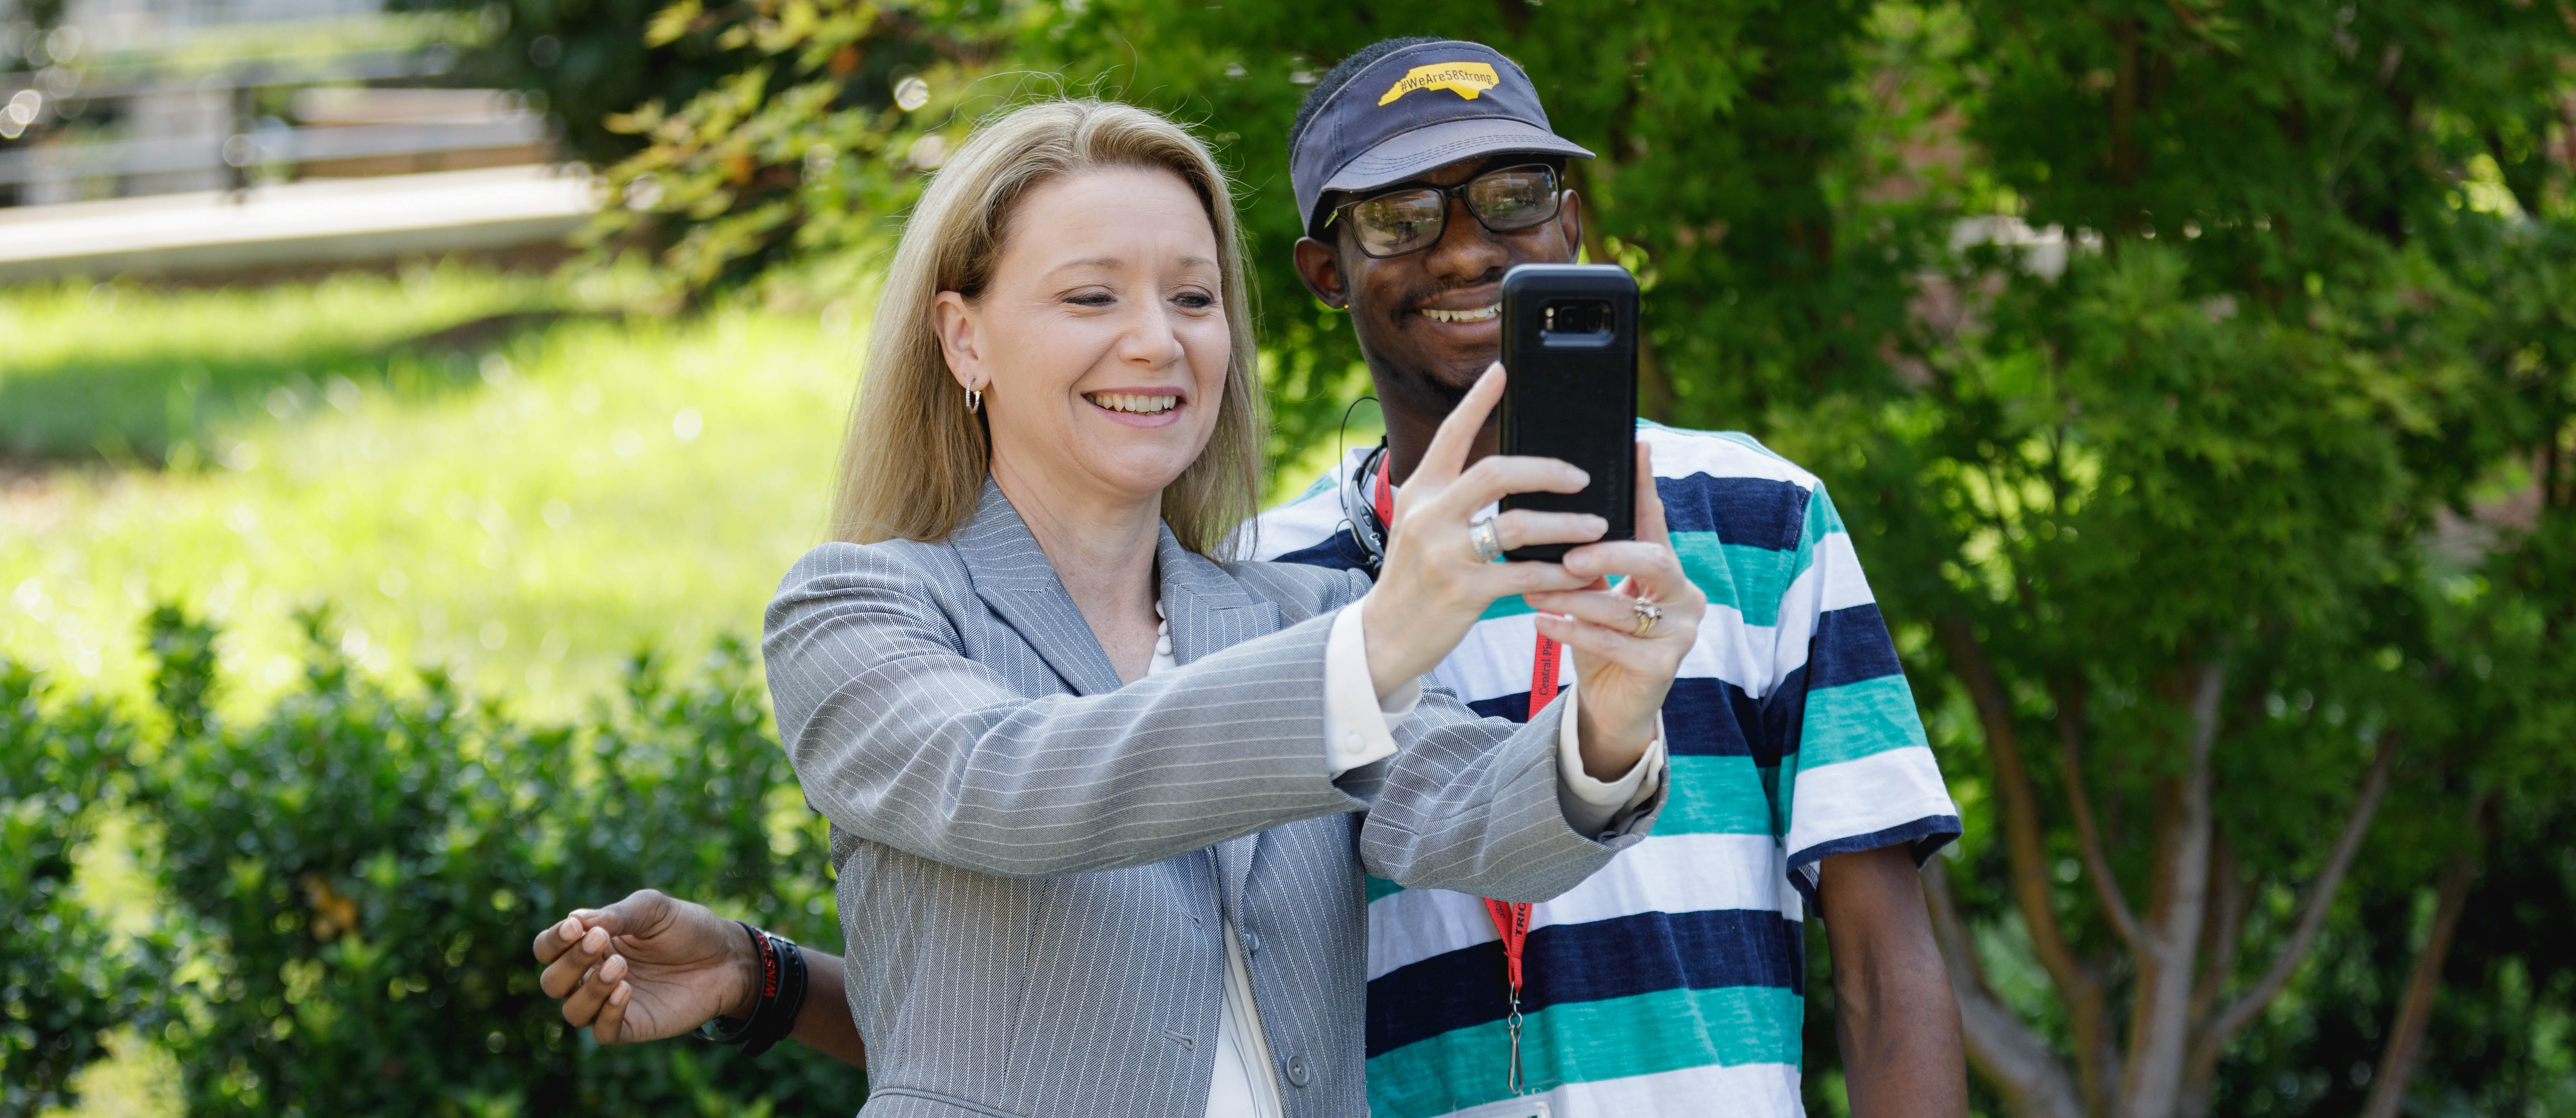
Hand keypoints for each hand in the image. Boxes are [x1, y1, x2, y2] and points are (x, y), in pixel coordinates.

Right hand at [531, 888, 756, 1044]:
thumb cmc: (687, 928)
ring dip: (588, 989)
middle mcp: (593, 976)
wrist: (727, 957)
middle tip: (599, 942)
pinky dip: (607, 1013)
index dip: (553, 941)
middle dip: (569, 962)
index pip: (548, 948)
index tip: (576, 927)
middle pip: (552, 982)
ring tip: (619, 967)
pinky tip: (625, 991)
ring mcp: (610, 1003)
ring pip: (573, 1011)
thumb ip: (615, 915)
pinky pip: (602, 1032)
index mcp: (591, 944)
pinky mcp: (633, 1025)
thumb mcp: (653, 909)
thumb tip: (575, 920)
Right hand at [1359, 363, 1607, 694]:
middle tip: (1581, 475)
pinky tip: (1582, 573)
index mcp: (1421, 492)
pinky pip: (1525, 575)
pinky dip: (1560, 573)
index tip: (1502, 371)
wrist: (1385, 635)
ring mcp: (1446, 554)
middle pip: (1496, 472)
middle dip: (1546, 470)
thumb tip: (1503, 472)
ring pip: (1518, 525)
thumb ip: (1450, 497)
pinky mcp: (1464, 592)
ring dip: (1566, 524)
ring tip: (1597, 526)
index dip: (1478, 401)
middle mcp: (1430, 516)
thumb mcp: (1417, 526)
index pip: (1451, 435)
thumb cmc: (1412, 578)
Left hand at [1524, 441, 1704, 777]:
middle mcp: (1684, 595)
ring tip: (1534, 592)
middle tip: (1568, 556)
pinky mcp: (1664, 668)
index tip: (1637, 445)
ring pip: (1625, 607)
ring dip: (1576, 598)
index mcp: (1667, 569)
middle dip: (1608, 553)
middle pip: (1653, 560)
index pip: (1655, 520)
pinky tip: (1543, 624)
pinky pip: (1614, 644)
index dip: (1645, 485)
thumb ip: (1585, 560)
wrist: (1611, 706)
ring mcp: (1680, 633)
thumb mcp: (1593, 593)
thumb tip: (1550, 518)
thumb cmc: (1599, 640)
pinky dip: (1575, 633)